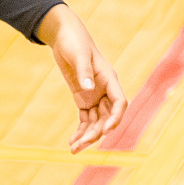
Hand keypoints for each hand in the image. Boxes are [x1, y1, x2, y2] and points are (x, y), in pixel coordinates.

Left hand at [36, 4, 126, 153]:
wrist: (63, 35)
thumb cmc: (74, 41)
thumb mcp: (77, 54)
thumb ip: (84, 71)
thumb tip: (88, 89)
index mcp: (110, 79)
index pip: (120, 102)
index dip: (115, 118)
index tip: (106, 131)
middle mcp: (105, 90)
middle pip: (106, 117)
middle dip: (96, 133)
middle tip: (81, 145)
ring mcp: (94, 95)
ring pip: (95, 121)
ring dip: (87, 136)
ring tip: (74, 149)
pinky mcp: (82, 98)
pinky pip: (84, 118)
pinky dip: (80, 130)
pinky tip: (72, 142)